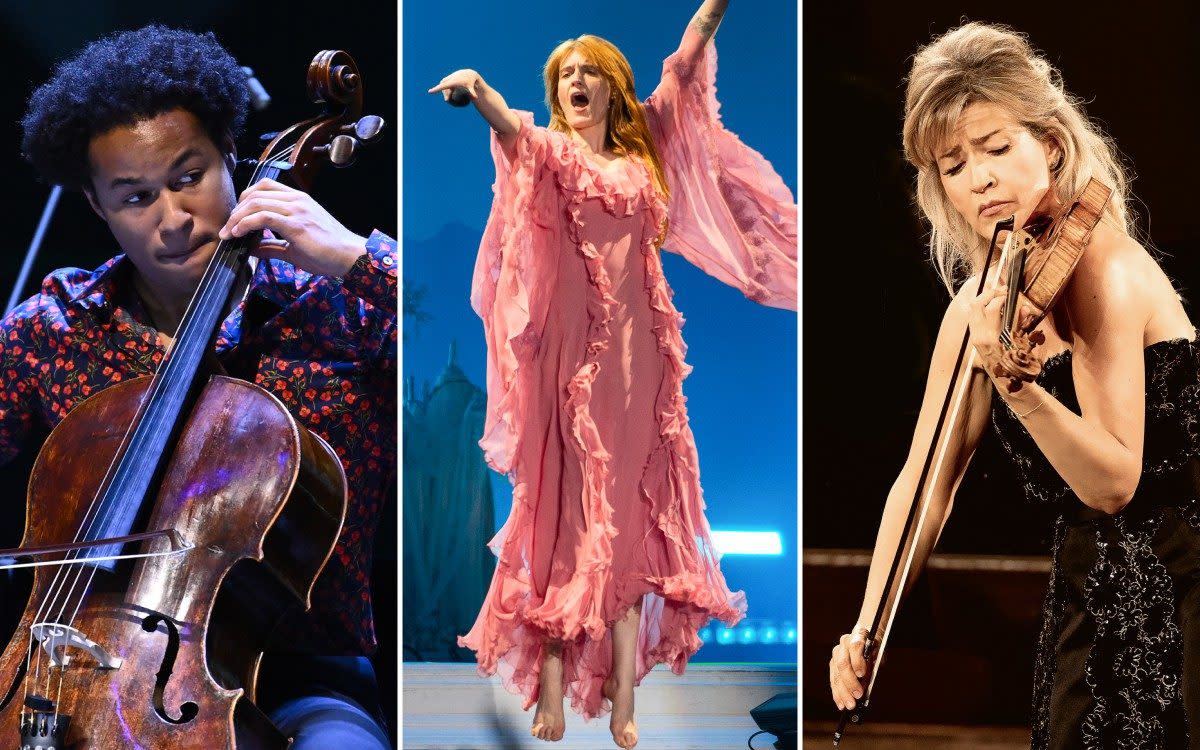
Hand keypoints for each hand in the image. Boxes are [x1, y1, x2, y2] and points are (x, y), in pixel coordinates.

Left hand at [219, 178, 365, 276]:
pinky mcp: (296, 224)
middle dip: (236, 211)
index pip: (264, 188)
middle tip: (227, 228)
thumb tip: (250, 247)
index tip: (236, 218)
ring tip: (229, 232)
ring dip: (237, 218)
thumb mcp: (294, 247)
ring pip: (256, 203)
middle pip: (255, 193)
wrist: (349, 257)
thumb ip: (271, 245)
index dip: (245, 200)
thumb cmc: (328, 252)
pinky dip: (246, 224)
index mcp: (299, 200)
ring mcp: (297, 210)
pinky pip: (263, 217)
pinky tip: (239, 233)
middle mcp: (297, 200)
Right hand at [428, 69, 481, 103]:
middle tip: (448, 100)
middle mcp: (449, 79)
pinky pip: (443, 84)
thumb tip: (476, 97)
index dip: (436, 89)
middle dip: (445, 93)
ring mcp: (448, 78)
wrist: (468, 73)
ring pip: (443, 85)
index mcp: (453, 82)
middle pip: (443, 87)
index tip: (430, 91)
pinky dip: (445, 88)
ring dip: (445, 91)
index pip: (443, 86)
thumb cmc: (470, 81)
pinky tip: (448, 92)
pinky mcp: (448, 78)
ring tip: (449, 96)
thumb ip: (472, 92)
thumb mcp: (471, 86)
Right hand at [829, 627, 871, 711]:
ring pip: (836, 674)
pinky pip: (833, 679)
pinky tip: (840, 702)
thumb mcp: (879, 652)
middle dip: (850, 682)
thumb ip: (874, 664)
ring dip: (842, 691)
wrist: (865, 637)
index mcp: (858, 635)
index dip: (858, 661)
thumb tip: (866, 683)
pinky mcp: (833, 664)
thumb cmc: (874, 647)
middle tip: (857, 696)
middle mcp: (844, 643)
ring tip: (849, 704)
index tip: (862, 675)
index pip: (855, 646)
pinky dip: (837, 693)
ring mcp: (836, 654)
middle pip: (843, 663)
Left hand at [968, 284, 1044, 388]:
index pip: (993, 307)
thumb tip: (1024, 307)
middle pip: (977, 304)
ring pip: (972, 309)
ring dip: (984, 300)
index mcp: (992, 337)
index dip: (1003, 297)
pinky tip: (991, 307)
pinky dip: (981, 309)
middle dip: (989, 293)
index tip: (1011, 294)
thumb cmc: (1018, 363)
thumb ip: (1022, 323)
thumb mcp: (1024, 342)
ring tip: (997, 296)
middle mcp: (980, 335)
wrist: (1007, 381)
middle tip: (1002, 291)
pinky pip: (973, 318)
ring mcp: (974, 337)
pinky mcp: (973, 338)